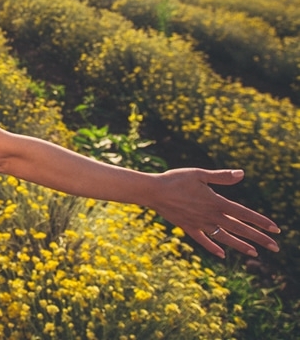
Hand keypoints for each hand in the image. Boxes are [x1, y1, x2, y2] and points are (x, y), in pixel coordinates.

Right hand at [149, 168, 279, 257]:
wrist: (153, 191)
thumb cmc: (176, 179)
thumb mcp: (200, 174)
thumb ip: (221, 176)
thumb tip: (242, 174)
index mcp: (215, 201)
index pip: (243, 214)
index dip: (260, 222)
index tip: (276, 229)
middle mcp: (210, 215)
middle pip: (238, 228)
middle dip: (258, 238)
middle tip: (275, 247)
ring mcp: (199, 223)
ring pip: (224, 237)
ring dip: (240, 246)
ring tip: (254, 253)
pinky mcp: (188, 227)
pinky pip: (203, 240)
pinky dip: (213, 247)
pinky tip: (222, 255)